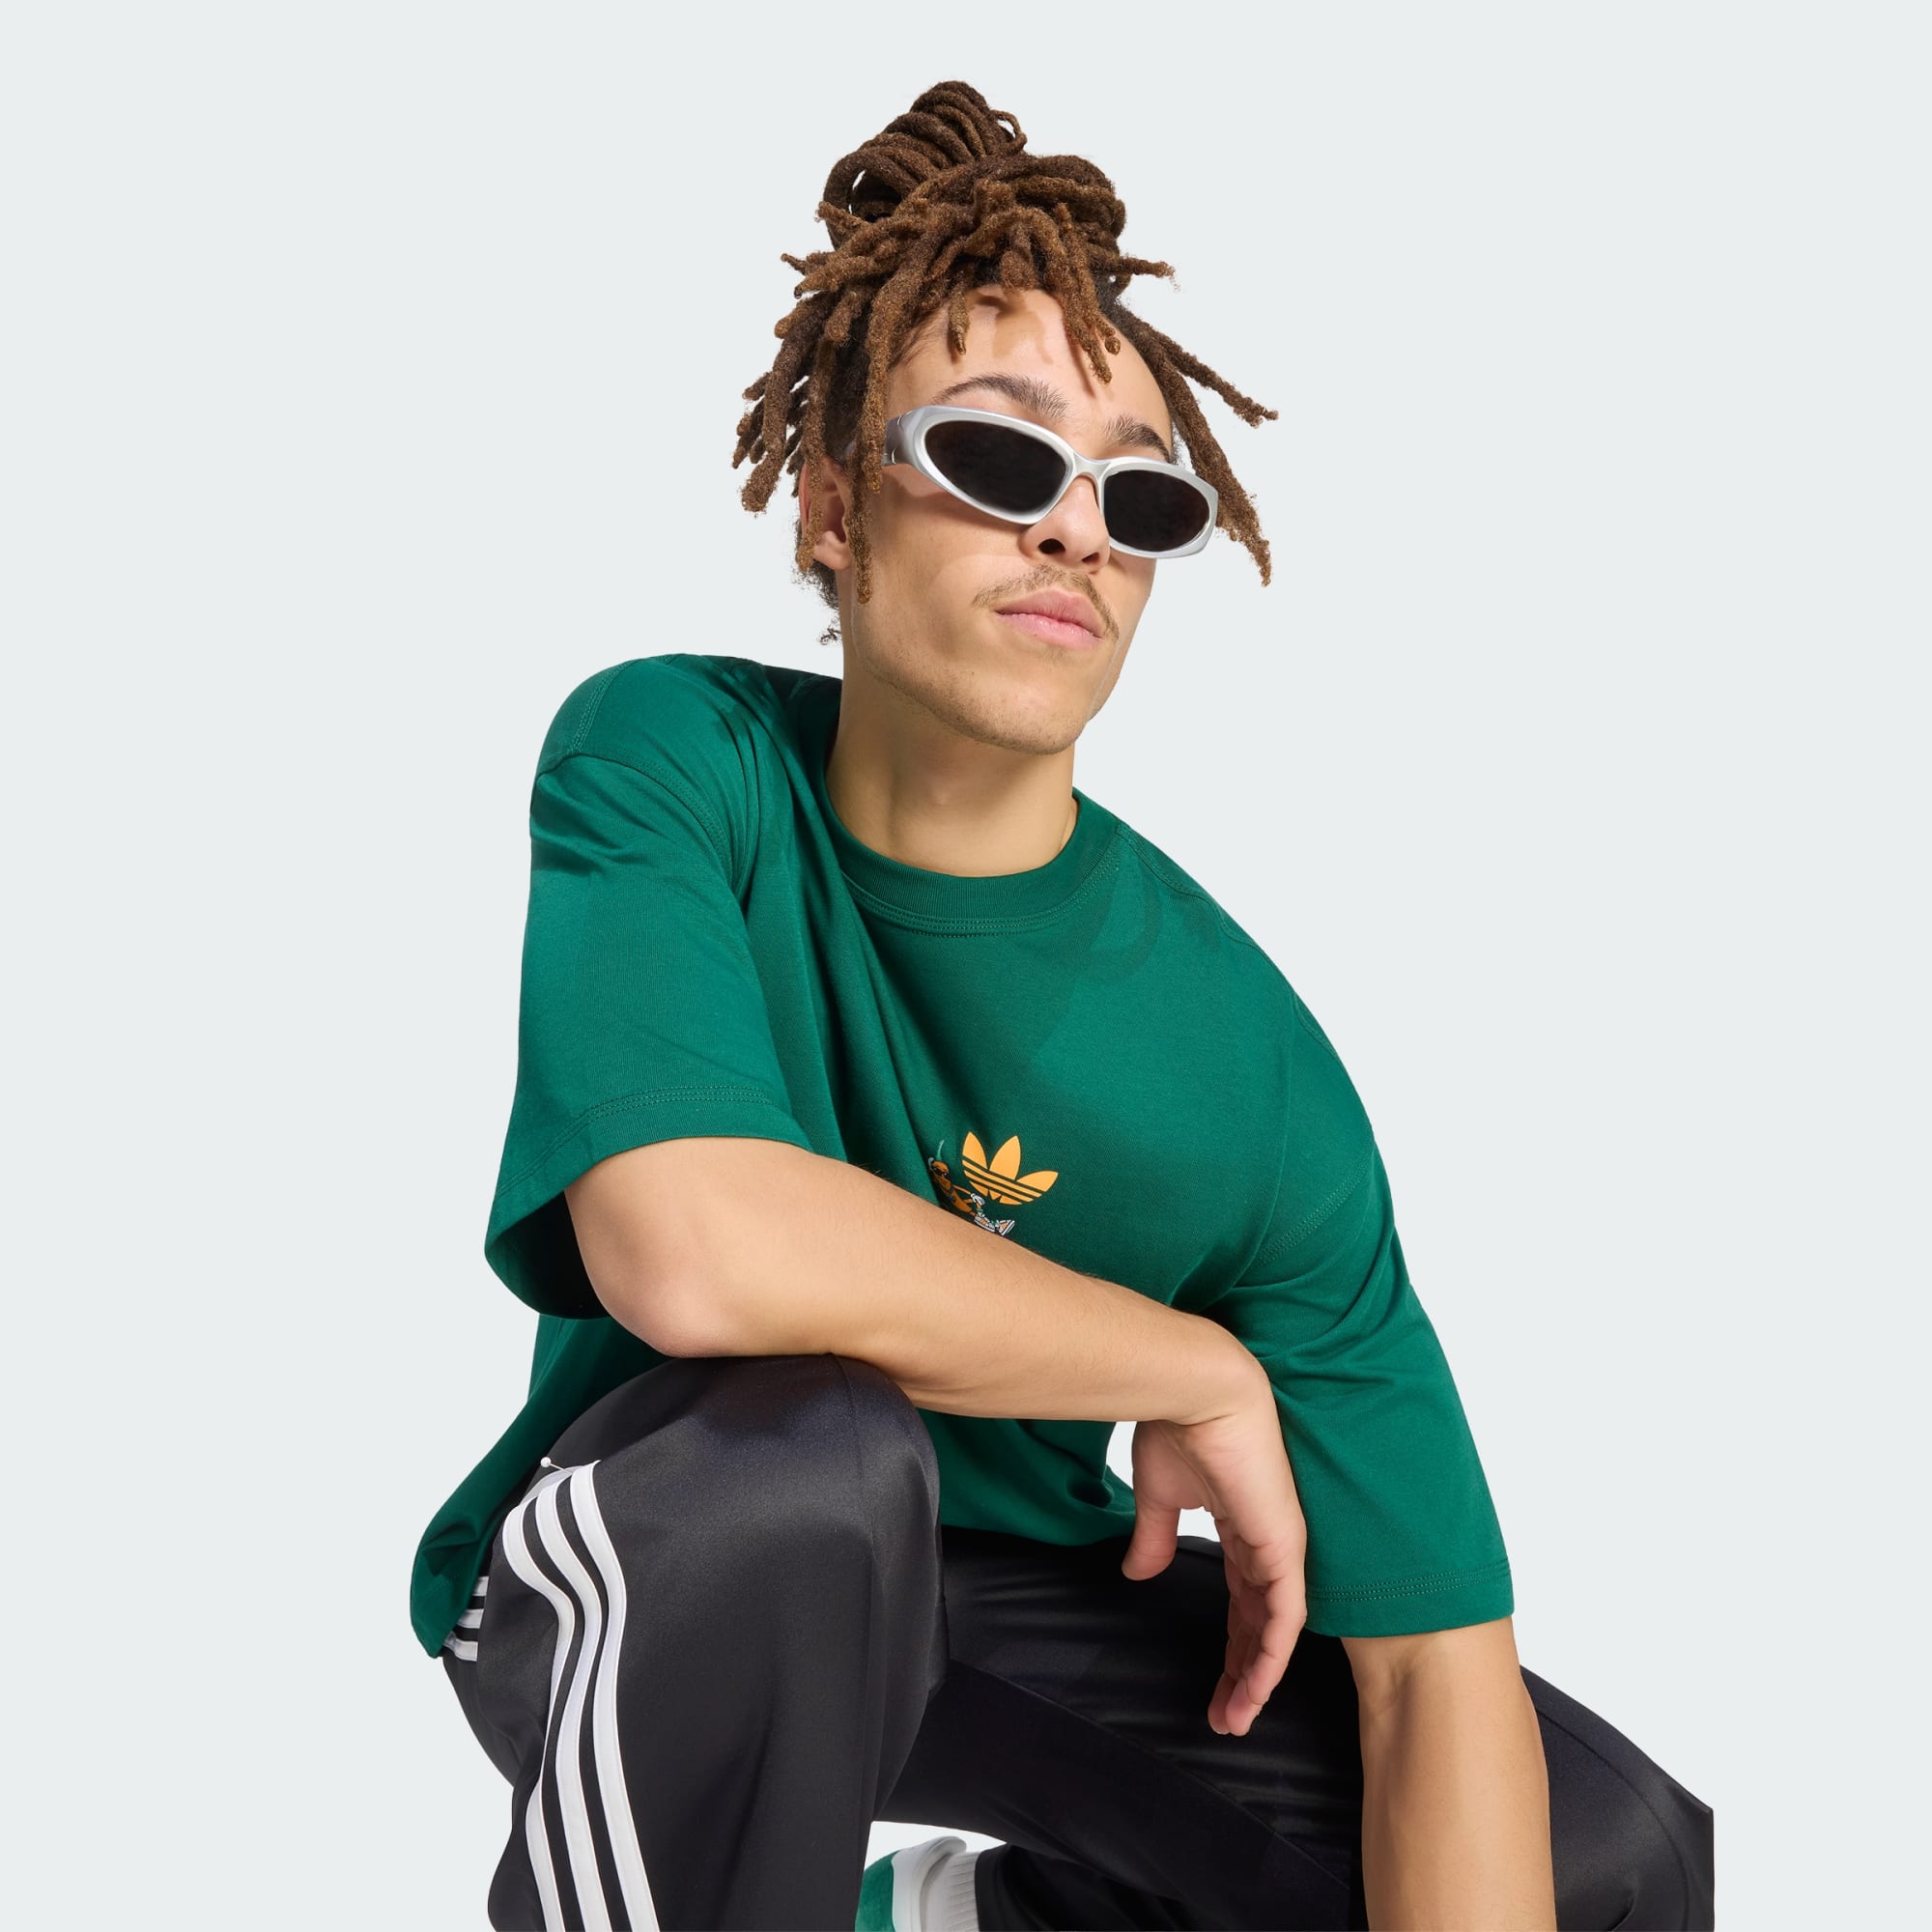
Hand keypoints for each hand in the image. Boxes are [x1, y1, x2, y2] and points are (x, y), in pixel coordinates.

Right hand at [1120, 1357, 1306, 1737]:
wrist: (1195, 1388)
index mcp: (1241, 1524)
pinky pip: (1284, 1616)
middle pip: (1260, 1623)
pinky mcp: (1282, 1545)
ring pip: (1275, 1629)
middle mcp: (1267, 1540)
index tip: (1216, 1686)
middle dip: (1243, 1673)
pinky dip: (1271, 1657)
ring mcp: (1279, 1545)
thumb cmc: (1177, 1424)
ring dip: (1256, 1678)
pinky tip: (1255, 1690)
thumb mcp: (1158, 1493)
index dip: (1232, 1644)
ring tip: (1236, 1719)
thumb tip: (1139, 1572)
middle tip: (1226, 1718)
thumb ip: (1154, 1536)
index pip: (1243, 1598)